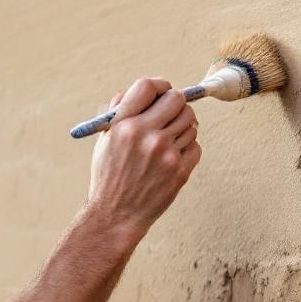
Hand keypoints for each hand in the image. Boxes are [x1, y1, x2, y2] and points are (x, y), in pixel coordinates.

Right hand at [88, 76, 201, 239]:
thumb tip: (144, 91)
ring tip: (169, 140)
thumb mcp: (104, 140)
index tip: (162, 92)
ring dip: (183, 127)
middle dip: (176, 104)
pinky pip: (196, 145)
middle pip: (177, 99)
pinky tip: (173, 156)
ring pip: (190, 122)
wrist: (115, 216)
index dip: (159, 86)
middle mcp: (145, 135)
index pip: (148, 86)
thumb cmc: (109, 177)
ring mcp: (165, 153)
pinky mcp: (179, 170)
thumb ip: (120, 112)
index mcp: (123, 124)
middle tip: (171, 114)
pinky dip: (187, 148)